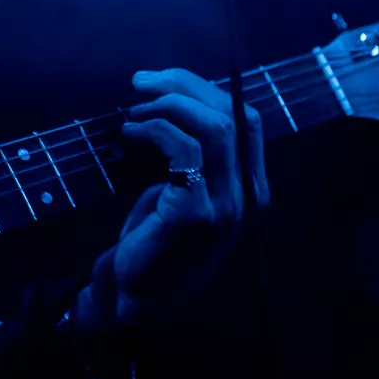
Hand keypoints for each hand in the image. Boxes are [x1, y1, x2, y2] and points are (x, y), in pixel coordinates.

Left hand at [81, 68, 267, 331]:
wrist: (135, 298)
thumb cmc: (153, 242)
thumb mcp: (180, 192)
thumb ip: (192, 157)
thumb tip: (173, 101)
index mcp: (246, 188)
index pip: (247, 121)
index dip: (206, 89)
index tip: (163, 79)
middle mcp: (244, 197)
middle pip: (234, 116)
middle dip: (186, 87)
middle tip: (142, 82)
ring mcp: (224, 207)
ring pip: (214, 128)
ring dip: (168, 107)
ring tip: (134, 112)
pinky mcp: (194, 214)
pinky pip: (183, 151)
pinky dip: (154, 130)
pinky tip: (130, 134)